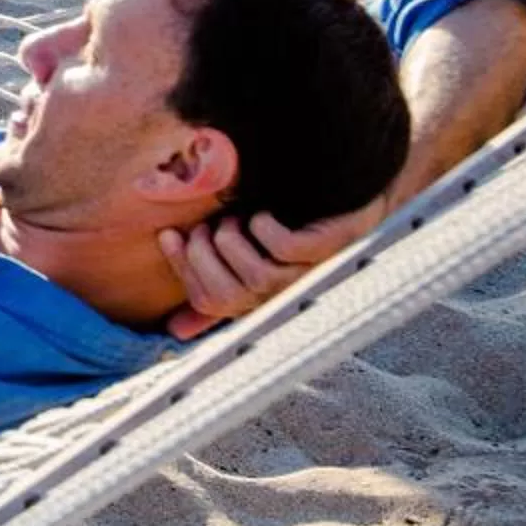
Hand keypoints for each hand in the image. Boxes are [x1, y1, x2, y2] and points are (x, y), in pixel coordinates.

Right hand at [160, 189, 386, 341]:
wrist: (355, 195)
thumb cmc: (300, 230)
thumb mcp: (252, 259)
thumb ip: (216, 290)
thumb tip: (176, 331)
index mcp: (263, 300)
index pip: (209, 301)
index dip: (184, 268)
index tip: (170, 234)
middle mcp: (285, 295)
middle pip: (226, 294)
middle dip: (202, 256)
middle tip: (206, 227)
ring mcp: (310, 274)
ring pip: (255, 277)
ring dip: (231, 240)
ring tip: (235, 220)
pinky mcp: (330, 248)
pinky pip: (285, 248)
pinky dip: (264, 228)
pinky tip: (262, 217)